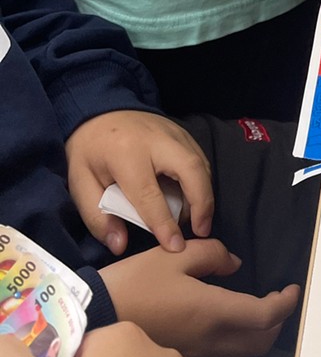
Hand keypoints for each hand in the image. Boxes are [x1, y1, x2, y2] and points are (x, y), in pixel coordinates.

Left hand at [66, 111, 212, 254]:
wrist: (99, 110)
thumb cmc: (89, 151)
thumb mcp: (81, 183)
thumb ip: (98, 216)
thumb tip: (120, 245)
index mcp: (127, 154)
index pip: (149, 194)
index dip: (164, 223)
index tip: (175, 246)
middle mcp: (156, 140)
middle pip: (190, 169)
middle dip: (202, 202)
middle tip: (203, 230)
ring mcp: (173, 132)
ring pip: (200, 163)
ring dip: (204, 193)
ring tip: (200, 220)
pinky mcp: (182, 132)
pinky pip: (199, 157)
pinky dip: (202, 181)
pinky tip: (195, 199)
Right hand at [100, 241, 298, 356]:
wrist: (95, 321)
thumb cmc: (136, 284)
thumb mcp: (174, 255)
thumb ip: (212, 255)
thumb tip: (234, 265)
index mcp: (216, 312)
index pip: (266, 315)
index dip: (286, 303)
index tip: (292, 289)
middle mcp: (212, 342)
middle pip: (261, 342)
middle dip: (276, 322)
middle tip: (275, 301)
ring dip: (254, 339)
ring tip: (250, 318)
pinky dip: (230, 354)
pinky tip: (219, 336)